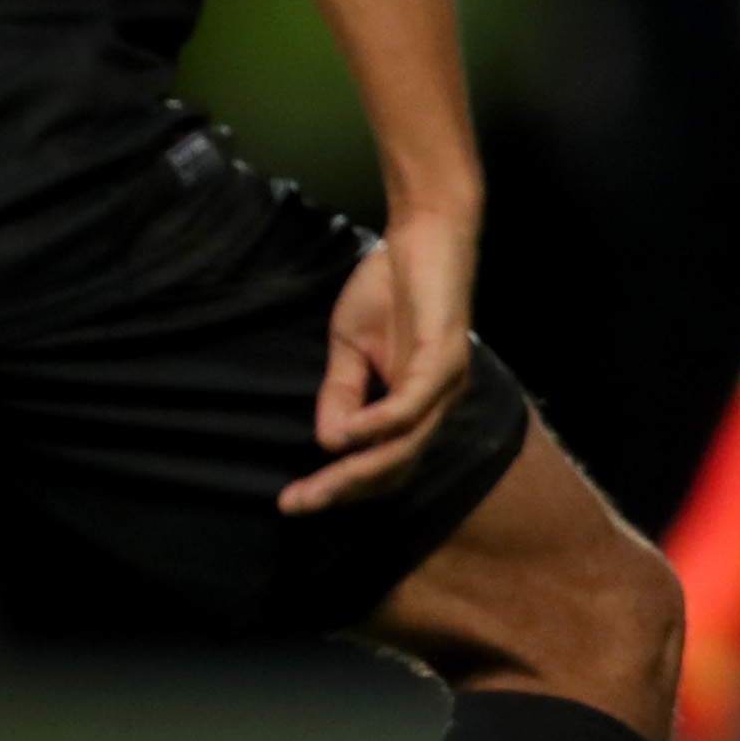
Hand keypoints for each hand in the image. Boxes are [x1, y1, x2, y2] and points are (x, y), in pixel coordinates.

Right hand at [290, 204, 479, 513]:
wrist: (421, 235)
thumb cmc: (390, 289)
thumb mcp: (351, 347)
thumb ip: (342, 393)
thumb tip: (326, 442)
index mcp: (417, 407)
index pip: (384, 466)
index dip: (341, 486)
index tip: (293, 499)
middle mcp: (437, 405)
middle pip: (395, 469)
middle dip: (343, 490)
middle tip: (297, 505)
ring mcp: (446, 385)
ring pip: (404, 448)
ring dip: (357, 471)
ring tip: (316, 487)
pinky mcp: (445, 359)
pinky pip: (410, 407)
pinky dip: (376, 426)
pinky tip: (343, 437)